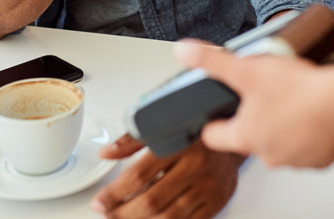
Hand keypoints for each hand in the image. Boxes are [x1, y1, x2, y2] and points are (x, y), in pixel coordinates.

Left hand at [91, 135, 240, 217]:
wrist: (234, 130)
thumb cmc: (194, 126)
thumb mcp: (163, 123)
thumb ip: (133, 139)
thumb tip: (106, 153)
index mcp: (179, 143)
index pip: (139, 175)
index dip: (115, 193)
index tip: (99, 201)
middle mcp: (195, 166)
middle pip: (151, 201)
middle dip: (122, 213)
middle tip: (106, 213)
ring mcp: (208, 186)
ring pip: (168, 217)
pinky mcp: (217, 200)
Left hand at [174, 41, 333, 167]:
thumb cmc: (300, 91)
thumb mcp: (248, 69)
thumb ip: (213, 61)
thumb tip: (184, 51)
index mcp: (246, 136)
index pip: (214, 136)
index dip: (214, 121)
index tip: (218, 113)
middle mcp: (267, 154)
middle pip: (251, 137)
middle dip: (256, 117)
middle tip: (266, 95)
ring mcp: (295, 159)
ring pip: (281, 142)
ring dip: (284, 125)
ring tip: (293, 100)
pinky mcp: (320, 159)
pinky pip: (309, 146)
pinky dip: (310, 132)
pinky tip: (315, 111)